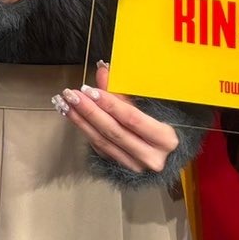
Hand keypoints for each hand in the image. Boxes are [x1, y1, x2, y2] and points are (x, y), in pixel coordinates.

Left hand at [58, 62, 181, 173]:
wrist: (172, 153)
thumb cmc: (166, 124)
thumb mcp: (153, 107)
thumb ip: (125, 92)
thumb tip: (103, 71)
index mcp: (165, 139)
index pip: (132, 119)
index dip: (110, 104)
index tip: (89, 90)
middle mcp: (152, 157)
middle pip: (114, 131)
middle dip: (90, 112)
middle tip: (72, 95)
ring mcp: (137, 166)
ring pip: (103, 141)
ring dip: (82, 121)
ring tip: (66, 104)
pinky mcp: (123, 169)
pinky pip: (101, 148)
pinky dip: (86, 131)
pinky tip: (75, 118)